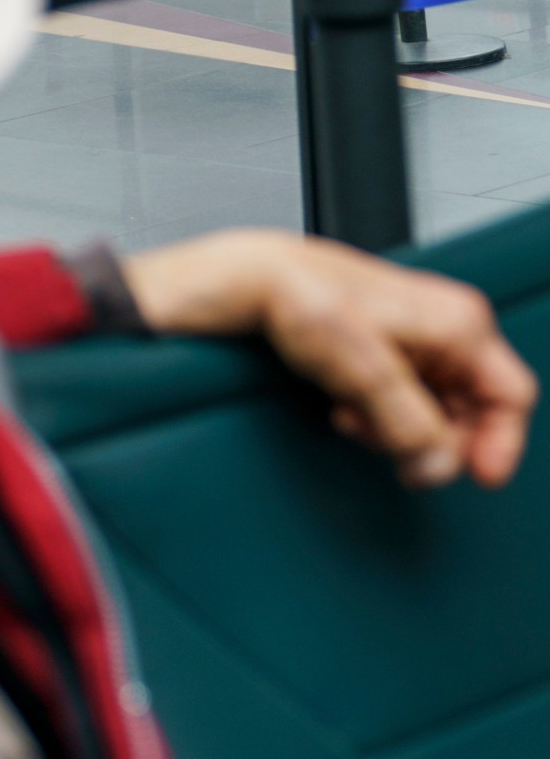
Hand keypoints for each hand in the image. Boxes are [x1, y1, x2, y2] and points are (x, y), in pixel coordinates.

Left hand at [125, 229, 536, 488]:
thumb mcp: (365, 371)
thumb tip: (440, 466)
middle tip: (397, 455)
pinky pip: (397, 401)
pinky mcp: (381, 351)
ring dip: (397, 430)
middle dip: (432, 439)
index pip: (511, 396)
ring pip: (431, 411)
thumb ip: (410, 425)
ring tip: (356, 422)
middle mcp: (443, 329)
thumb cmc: (302, 297)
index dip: (500, 443)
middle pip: (469, 410)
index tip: (477, 477)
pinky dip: (376, 417)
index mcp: (458, 323)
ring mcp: (412, 340)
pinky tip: (345, 411)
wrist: (248, 281)